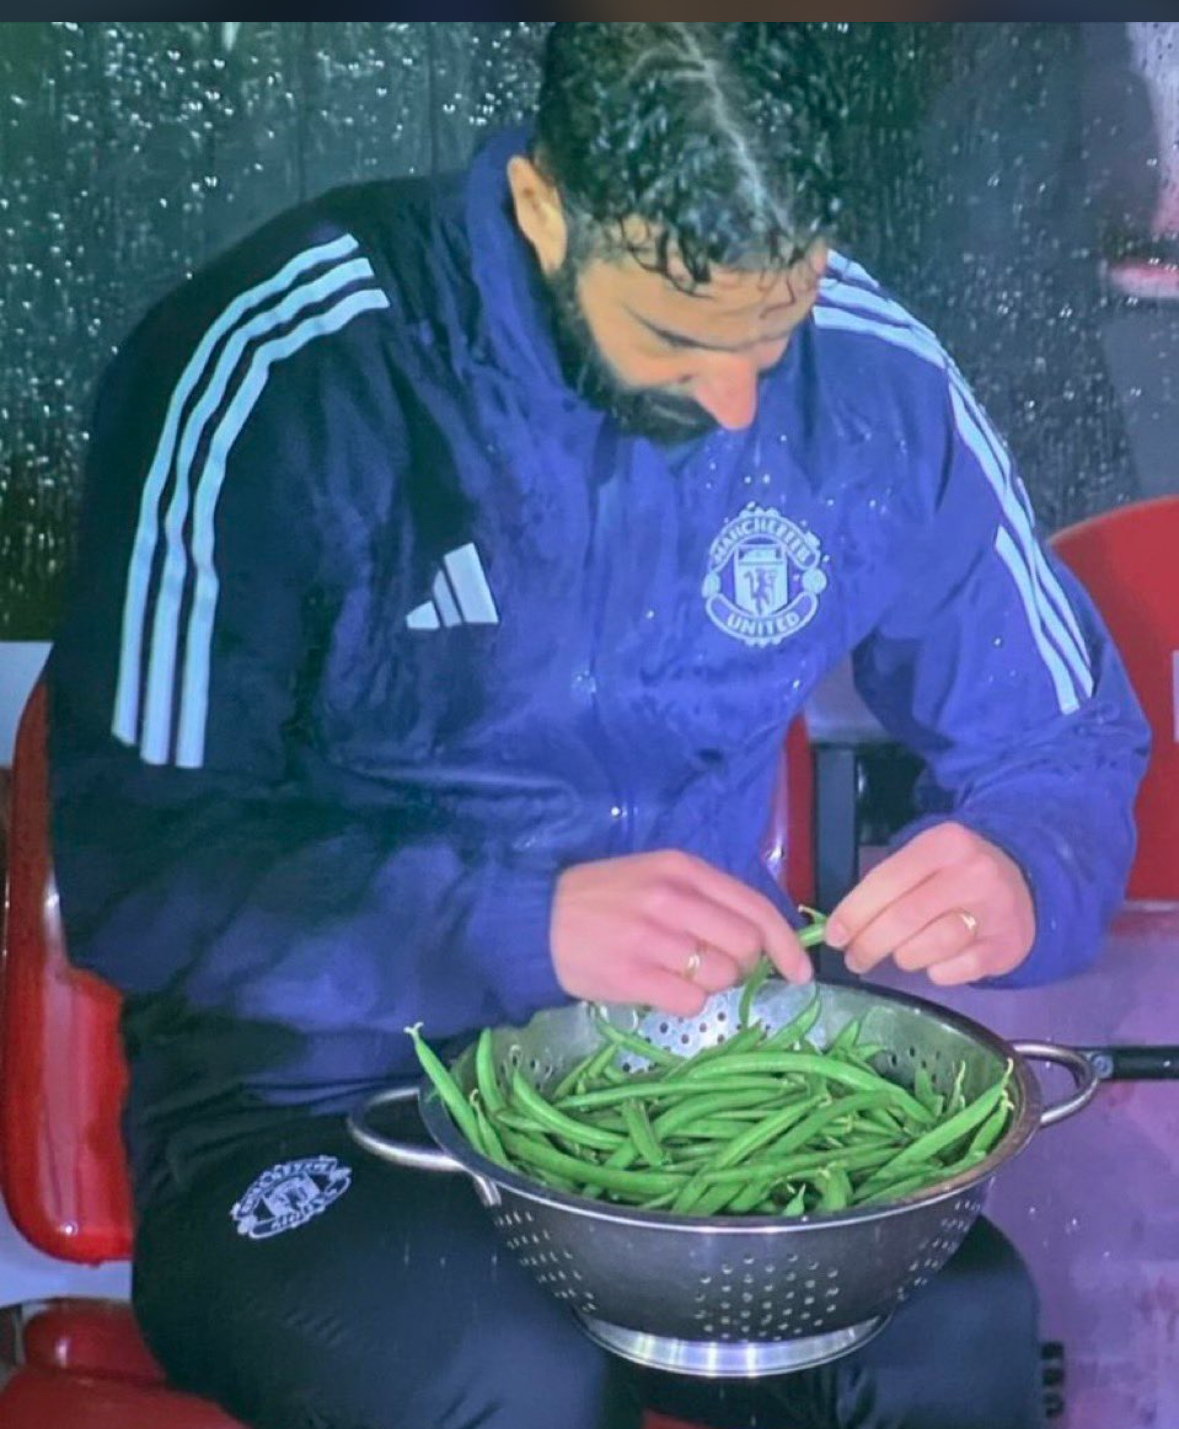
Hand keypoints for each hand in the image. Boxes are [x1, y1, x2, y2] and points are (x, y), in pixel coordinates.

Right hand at [551, 850, 811, 1016]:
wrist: (537, 918)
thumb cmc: (604, 898)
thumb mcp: (656, 876)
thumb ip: (706, 897)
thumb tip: (760, 938)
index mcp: (682, 869)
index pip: (755, 907)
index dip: (786, 943)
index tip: (799, 971)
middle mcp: (671, 899)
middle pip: (745, 946)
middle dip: (743, 965)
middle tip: (716, 966)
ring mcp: (651, 939)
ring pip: (721, 976)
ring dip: (711, 984)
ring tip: (678, 972)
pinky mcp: (632, 975)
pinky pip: (690, 1001)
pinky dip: (686, 1001)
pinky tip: (660, 987)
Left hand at [824, 822, 1034, 985]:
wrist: (1026, 882)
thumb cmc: (957, 872)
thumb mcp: (927, 858)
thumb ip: (888, 884)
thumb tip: (842, 926)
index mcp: (944, 844)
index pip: (887, 881)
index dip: (854, 912)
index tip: (834, 936)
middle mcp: (972, 874)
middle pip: (903, 919)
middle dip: (868, 945)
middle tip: (855, 959)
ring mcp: (994, 911)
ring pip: (928, 948)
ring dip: (903, 957)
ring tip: (901, 954)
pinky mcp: (1007, 946)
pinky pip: (955, 971)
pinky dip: (936, 972)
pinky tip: (935, 962)